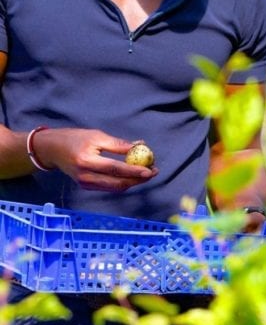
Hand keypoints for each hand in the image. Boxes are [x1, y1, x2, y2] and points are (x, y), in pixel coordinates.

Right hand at [33, 127, 157, 191]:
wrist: (52, 149)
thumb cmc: (76, 138)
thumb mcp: (97, 136)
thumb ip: (118, 144)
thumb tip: (140, 146)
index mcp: (87, 161)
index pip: (115, 169)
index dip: (134, 171)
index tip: (150, 170)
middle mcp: (85, 176)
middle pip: (117, 183)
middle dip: (138, 179)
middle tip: (154, 171)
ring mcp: (85, 184)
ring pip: (115, 188)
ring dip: (133, 181)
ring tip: (148, 172)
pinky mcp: (87, 186)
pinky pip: (109, 187)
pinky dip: (123, 181)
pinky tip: (134, 174)